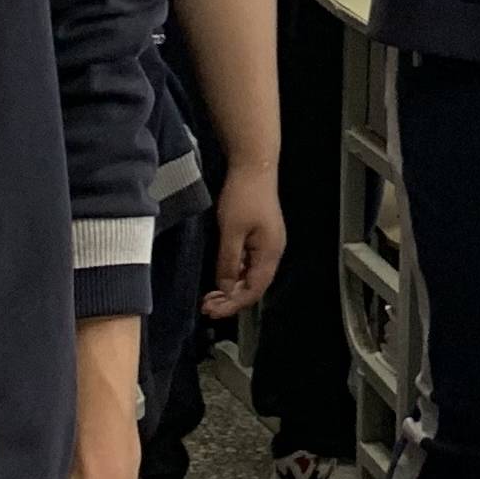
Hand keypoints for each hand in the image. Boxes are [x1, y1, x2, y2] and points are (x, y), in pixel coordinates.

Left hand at [205, 162, 287, 317]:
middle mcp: (273, 252)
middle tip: (206, 306)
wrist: (254, 167)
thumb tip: (225, 288)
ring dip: (231, 288)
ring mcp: (268, 244)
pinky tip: (221, 275)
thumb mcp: (231, 231)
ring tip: (210, 296)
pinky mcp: (260, 237)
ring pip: (251, 276)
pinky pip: (249, 264)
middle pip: (254, 286)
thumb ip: (229, 262)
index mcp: (270, 252)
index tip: (212, 311)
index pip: (254, 290)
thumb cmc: (243, 197)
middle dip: (231, 299)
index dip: (233, 304)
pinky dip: (234, 274)